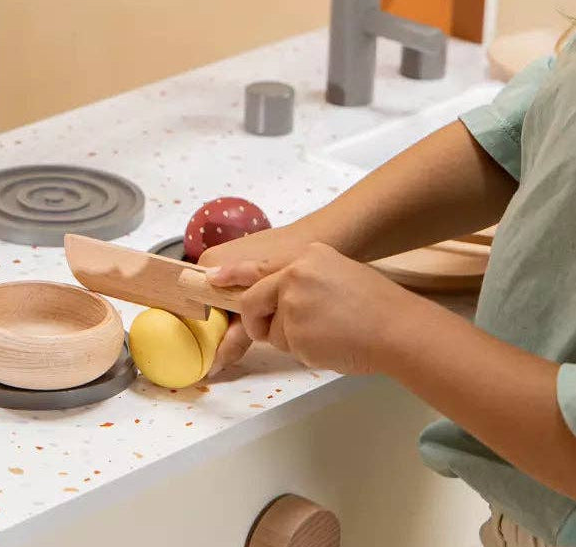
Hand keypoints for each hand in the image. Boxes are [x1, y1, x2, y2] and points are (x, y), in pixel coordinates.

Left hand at [208, 242, 413, 374]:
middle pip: (252, 302)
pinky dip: (305, 351)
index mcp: (305, 256)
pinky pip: (287, 348)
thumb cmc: (375, 306)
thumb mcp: (335, 273)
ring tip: (328, 331)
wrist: (399, 329)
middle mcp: (293, 275)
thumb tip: (275, 296)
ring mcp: (291, 303)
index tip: (210, 278)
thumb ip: (302, 279)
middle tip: (285, 329)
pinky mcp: (294, 332)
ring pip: (271, 330)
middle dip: (259, 321)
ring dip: (292, 339)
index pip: (258, 266)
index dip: (231, 275)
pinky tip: (331, 342)